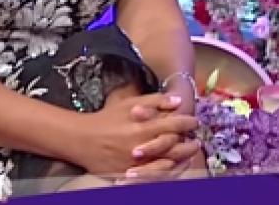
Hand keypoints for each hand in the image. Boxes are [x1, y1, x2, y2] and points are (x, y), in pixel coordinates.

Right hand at [69, 92, 198, 178]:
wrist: (82, 140)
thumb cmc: (107, 118)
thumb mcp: (130, 103)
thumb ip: (155, 101)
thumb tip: (178, 101)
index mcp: (142, 128)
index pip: (174, 125)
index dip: (187, 122)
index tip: (194, 121)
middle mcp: (141, 147)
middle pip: (174, 148)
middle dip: (189, 144)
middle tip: (197, 141)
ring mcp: (135, 164)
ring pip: (167, 165)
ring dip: (182, 160)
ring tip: (190, 155)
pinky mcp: (129, 175)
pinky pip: (153, 177)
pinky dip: (166, 172)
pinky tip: (174, 166)